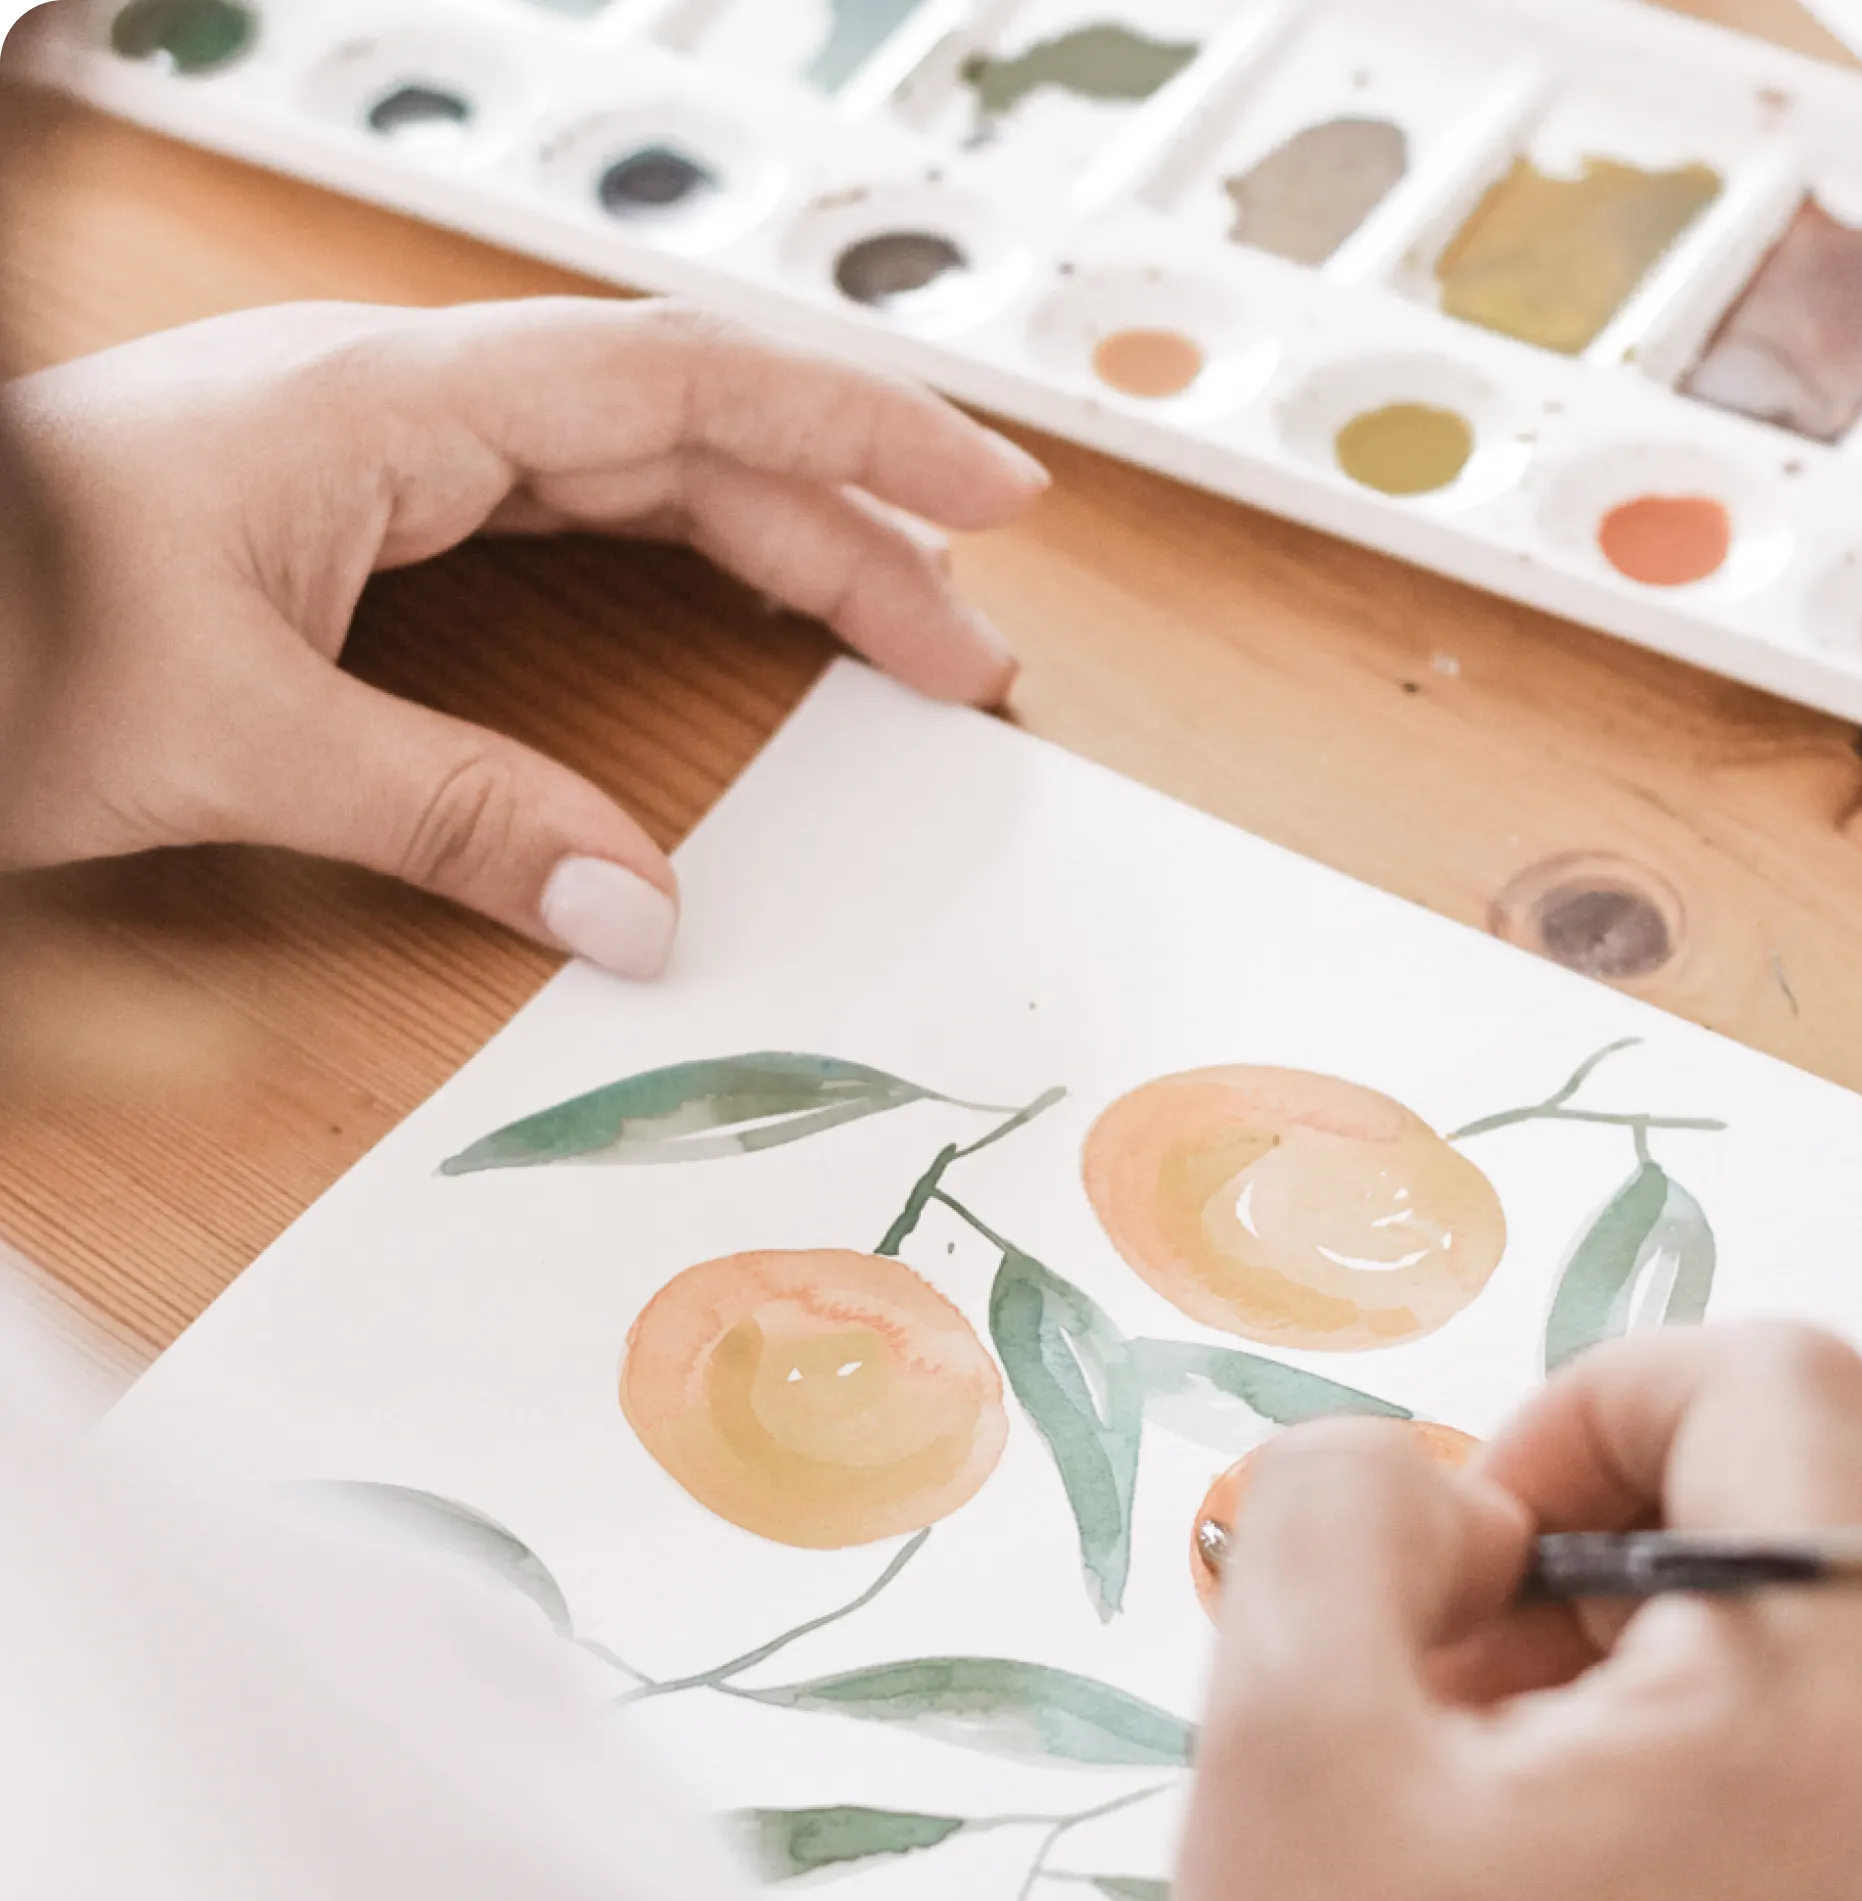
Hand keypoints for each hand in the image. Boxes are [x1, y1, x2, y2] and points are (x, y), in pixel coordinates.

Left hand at [0, 297, 1045, 975]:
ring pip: (643, 471)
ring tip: (898, 635)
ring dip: (783, 547)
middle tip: (969, 651)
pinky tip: (738, 605)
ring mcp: (387, 452)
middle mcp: (407, 404)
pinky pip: (577, 512)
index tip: (991, 492)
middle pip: (693, 434)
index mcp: (391, 401)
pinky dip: (687, 560)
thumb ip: (448, 816)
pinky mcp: (364, 511)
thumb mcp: (222, 739)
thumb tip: (638, 910)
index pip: (686, 381)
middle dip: (854, 528)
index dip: (861, 428)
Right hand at [1151, 1325, 1861, 1900]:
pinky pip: (1834, 1791)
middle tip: (1454, 1661)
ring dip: (1643, 1649)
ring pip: (1817, 1650)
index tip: (1478, 1533)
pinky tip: (1544, 1870)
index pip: (1780, 1383)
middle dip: (1609, 1537)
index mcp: (1809, 1729)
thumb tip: (1455, 1499)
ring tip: (1483, 1775)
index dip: (1599, 1398)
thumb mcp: (1277, 1730)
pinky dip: (1694, 1763)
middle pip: (1807, 1515)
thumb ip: (1338, 1504)